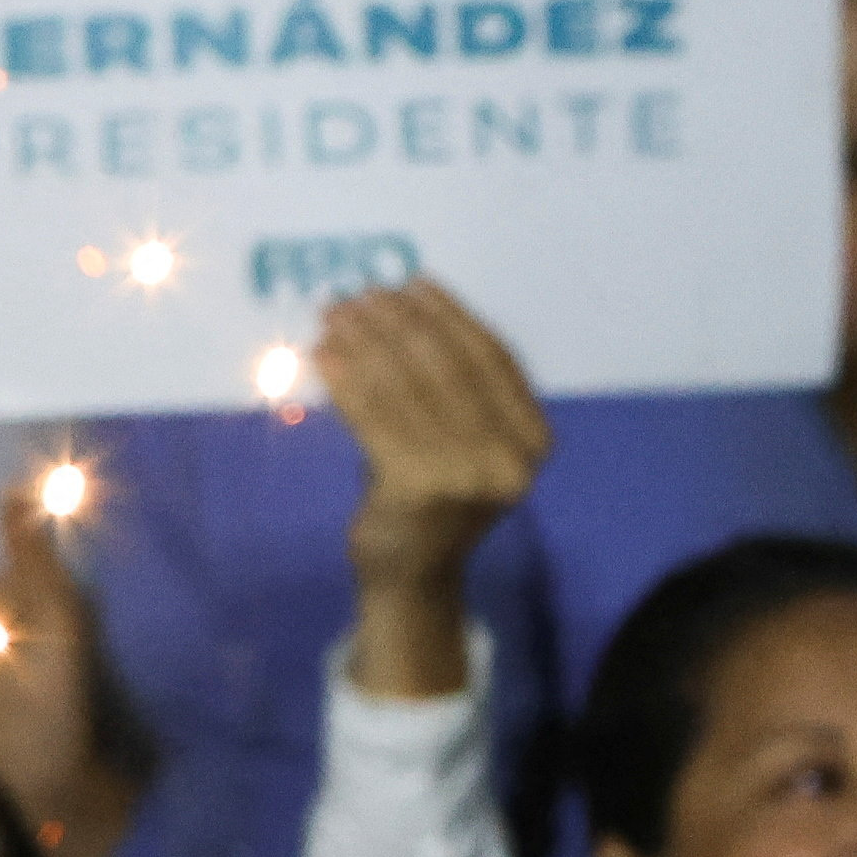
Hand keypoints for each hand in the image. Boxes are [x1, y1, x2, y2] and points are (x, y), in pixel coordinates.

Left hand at [319, 279, 550, 699]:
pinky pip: (373, 415)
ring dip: (364, 341)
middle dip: (397, 321)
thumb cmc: (434, 491)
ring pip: (406, 385)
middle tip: (357, 295)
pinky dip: (344, 379)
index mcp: (533, 439)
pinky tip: (323, 355)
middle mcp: (510, 457)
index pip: (491, 358)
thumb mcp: (464, 436)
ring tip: (333, 316)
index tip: (410, 284)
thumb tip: (402, 302)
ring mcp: (467, 475)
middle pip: (447, 365)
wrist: (412, 572)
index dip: (449, 315)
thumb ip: (454, 382)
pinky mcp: (417, 486)